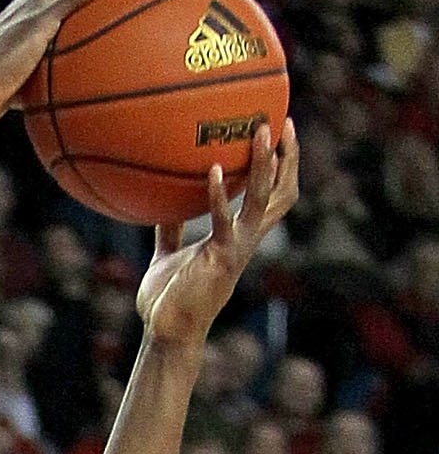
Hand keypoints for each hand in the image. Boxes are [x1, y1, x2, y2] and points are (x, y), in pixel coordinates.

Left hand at [137, 121, 299, 350]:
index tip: (280, 131)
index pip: (273, 196)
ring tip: (261, 130)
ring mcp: (236, 249)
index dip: (283, 166)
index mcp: (239, 237)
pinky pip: (223, 221)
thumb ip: (172, 229)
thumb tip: (165, 203)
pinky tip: (212, 169)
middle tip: (282, 121)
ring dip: (264, 164)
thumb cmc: (167, 298)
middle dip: (288, 158)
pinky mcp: (219, 259)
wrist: (165, 332)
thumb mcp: (168, 255)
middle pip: (281, 193)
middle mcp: (246, 240)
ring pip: (261, 199)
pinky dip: (218, 195)